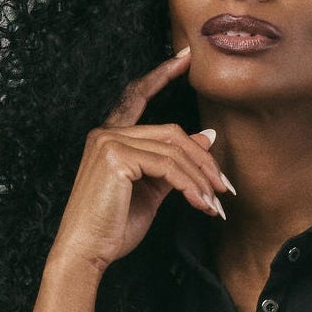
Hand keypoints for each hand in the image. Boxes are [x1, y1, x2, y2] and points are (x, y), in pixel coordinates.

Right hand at [47, 47, 235, 274]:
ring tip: (215, 204)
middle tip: (225, 188)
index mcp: (110, 137)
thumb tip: (205, 137)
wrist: (86, 253)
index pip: (138, 96)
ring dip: (201, 178)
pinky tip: (200, 204)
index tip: (185, 58)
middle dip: (204, 161)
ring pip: (174, 149)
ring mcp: (109, 141)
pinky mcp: (116, 156)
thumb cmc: (112, 228)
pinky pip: (167, 166)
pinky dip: (190, 186)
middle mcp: (106, 133)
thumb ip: (173, 164)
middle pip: (171, 133)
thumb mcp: (150, 191)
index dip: (161, 74)